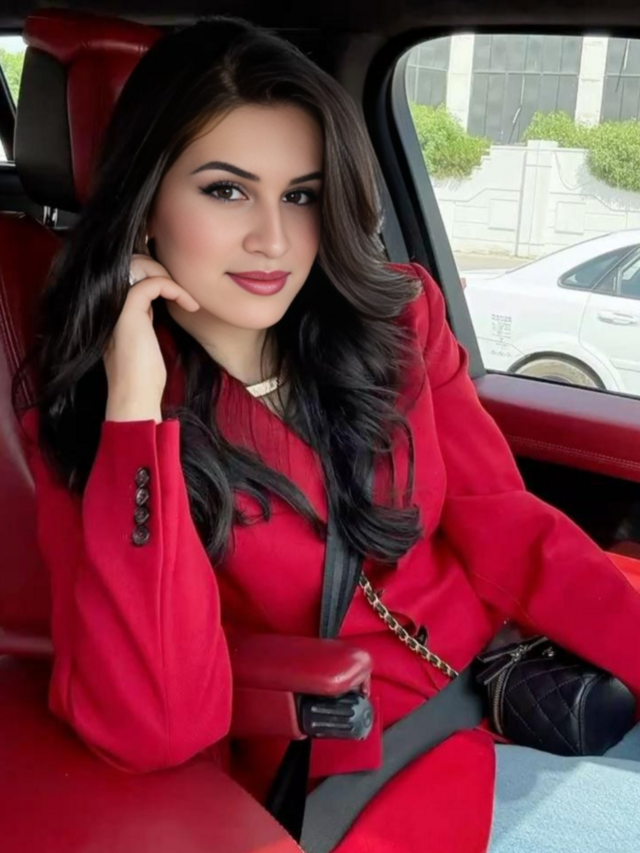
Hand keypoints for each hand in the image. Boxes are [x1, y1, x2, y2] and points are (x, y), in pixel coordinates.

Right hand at [104, 254, 199, 422]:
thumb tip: (161, 295)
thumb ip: (145, 314)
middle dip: (162, 270)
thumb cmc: (143, 374)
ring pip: (141, 265)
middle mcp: (110, 301)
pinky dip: (175, 289)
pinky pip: (153, 283)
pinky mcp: (128, 310)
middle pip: (134, 261)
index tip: (179, 293)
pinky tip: (189, 305)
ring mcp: (116, 304)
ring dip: (170, 277)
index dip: (156, 273)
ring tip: (187, 298)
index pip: (131, 271)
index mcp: (112, 307)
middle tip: (183, 292)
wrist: (135, 395)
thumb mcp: (146, 336)